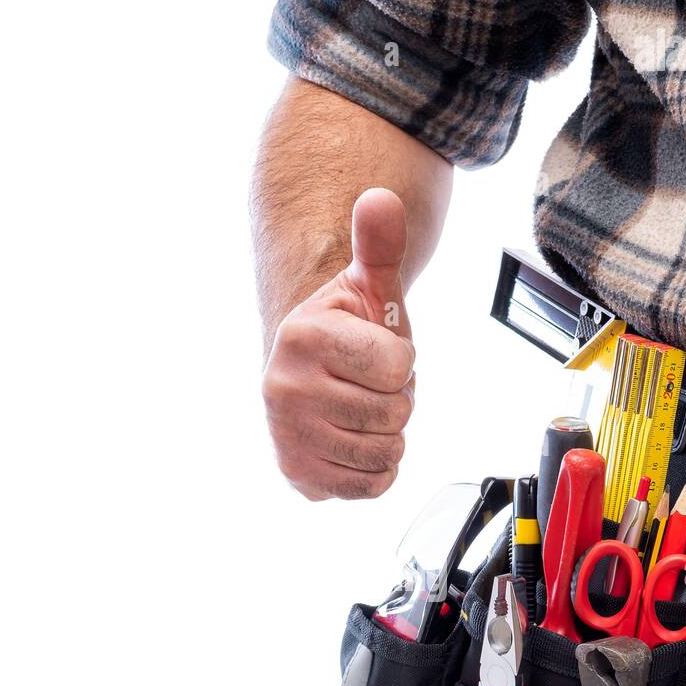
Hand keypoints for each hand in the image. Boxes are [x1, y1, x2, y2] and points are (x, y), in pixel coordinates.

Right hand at [262, 188, 414, 500]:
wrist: (312, 373)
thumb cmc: (348, 330)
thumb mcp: (368, 285)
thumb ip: (379, 244)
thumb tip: (381, 200)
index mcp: (302, 336)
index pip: (398, 366)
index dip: (401, 361)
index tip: (374, 352)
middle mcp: (284, 388)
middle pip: (394, 412)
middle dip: (396, 399)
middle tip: (368, 385)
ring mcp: (288, 436)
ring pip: (386, 453)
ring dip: (388, 435)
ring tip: (361, 411)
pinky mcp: (298, 475)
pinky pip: (371, 485)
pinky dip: (376, 469)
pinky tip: (355, 441)